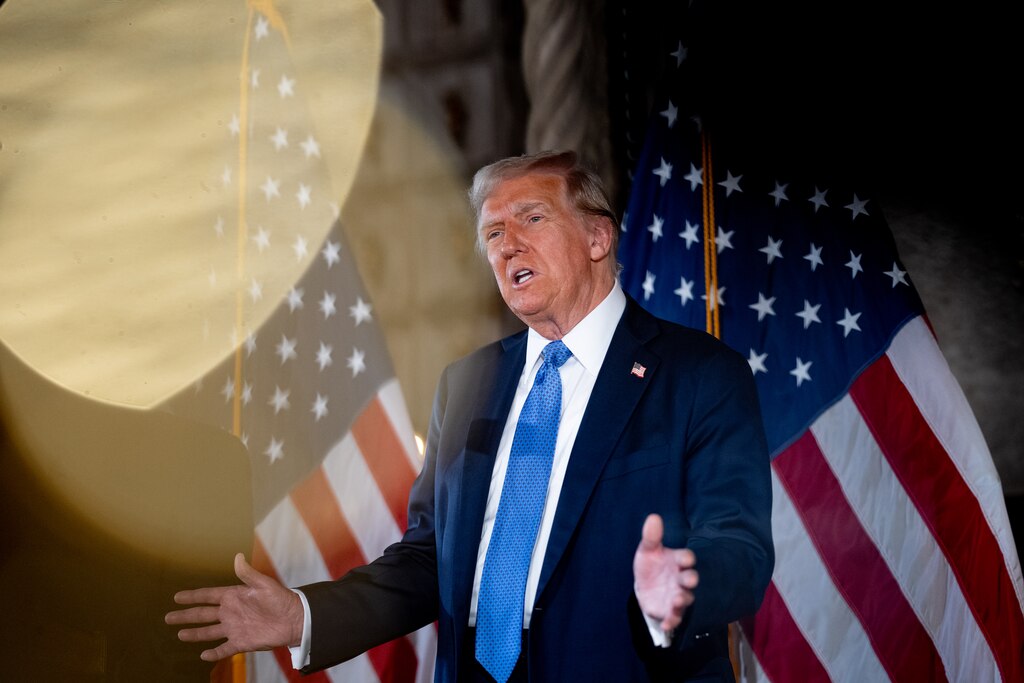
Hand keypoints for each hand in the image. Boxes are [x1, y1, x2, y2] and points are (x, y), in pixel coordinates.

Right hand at [165, 553, 303, 661]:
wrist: (295, 619)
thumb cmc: (281, 598)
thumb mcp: (264, 584)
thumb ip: (248, 573)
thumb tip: (237, 556)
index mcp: (234, 596)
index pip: (208, 596)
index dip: (192, 596)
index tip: (177, 596)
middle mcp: (231, 612)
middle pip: (202, 615)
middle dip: (185, 616)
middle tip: (168, 617)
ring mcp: (234, 628)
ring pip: (209, 632)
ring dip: (194, 634)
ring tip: (179, 635)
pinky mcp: (241, 642)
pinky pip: (224, 649)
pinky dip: (214, 653)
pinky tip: (203, 656)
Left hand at [633, 513, 698, 631]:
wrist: (645, 586)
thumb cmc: (651, 565)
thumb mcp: (647, 550)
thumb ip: (651, 537)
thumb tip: (653, 517)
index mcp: (677, 561)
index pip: (686, 557)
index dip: (686, 558)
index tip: (684, 558)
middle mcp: (681, 579)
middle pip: (691, 579)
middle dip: (691, 579)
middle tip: (689, 579)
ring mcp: (677, 596)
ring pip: (685, 599)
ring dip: (682, 600)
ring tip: (676, 600)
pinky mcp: (670, 612)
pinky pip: (674, 618)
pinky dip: (671, 622)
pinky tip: (666, 624)